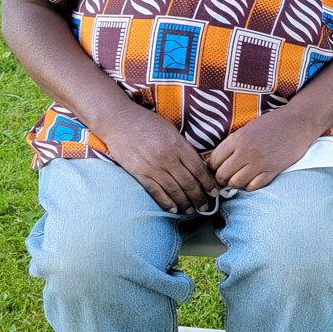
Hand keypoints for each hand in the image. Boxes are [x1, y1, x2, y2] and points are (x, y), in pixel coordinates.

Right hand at [97, 103, 217, 214]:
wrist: (118, 121)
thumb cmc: (147, 123)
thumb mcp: (171, 131)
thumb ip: (184, 148)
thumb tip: (198, 166)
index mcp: (178, 145)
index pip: (198, 169)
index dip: (208, 183)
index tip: (214, 192)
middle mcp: (167, 157)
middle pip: (188, 183)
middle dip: (199, 197)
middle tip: (205, 207)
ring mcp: (152, 167)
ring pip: (174, 190)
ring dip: (184, 203)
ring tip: (191, 211)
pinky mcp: (139, 173)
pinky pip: (155, 192)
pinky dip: (165, 203)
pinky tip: (173, 209)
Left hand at [209, 106, 316, 190]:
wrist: (298, 123)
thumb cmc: (273, 124)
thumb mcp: (248, 128)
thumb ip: (233, 143)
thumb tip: (218, 160)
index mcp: (238, 139)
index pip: (215, 160)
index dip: (212, 168)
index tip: (214, 170)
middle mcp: (246, 152)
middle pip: (223, 174)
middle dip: (220, 179)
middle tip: (223, 179)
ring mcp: (260, 163)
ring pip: (236, 183)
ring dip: (234, 184)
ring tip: (236, 181)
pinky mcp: (272, 171)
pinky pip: (254, 186)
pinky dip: (249, 187)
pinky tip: (250, 181)